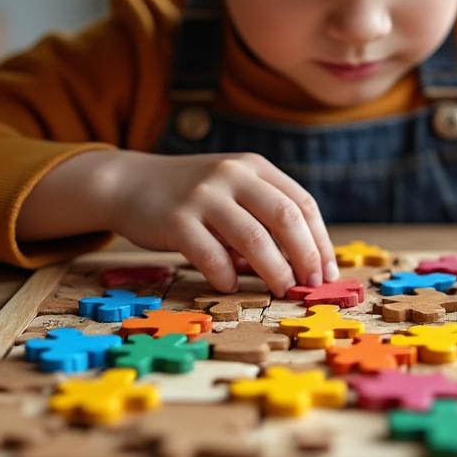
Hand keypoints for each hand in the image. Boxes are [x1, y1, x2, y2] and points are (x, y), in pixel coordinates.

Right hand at [108, 151, 336, 296]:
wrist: (129, 182)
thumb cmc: (191, 195)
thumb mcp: (231, 189)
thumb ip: (262, 216)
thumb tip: (302, 264)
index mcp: (254, 166)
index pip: (302, 203)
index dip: (320, 240)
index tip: (327, 272)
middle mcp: (232, 175)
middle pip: (285, 218)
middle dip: (306, 256)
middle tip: (311, 285)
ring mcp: (203, 195)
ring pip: (254, 239)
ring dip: (274, 271)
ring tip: (281, 290)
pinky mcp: (175, 220)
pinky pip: (211, 256)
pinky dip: (227, 276)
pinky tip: (230, 286)